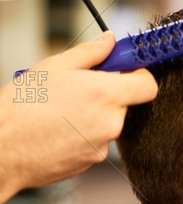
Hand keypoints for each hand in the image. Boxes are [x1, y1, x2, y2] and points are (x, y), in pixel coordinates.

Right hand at [0, 32, 157, 203]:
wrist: (2, 151)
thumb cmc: (21, 109)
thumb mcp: (53, 67)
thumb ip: (90, 53)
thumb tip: (109, 42)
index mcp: (104, 95)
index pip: (147, 86)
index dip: (140, 74)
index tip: (127, 70)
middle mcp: (109, 123)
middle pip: (124, 103)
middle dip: (107, 93)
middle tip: (78, 88)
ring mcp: (102, 146)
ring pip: (108, 122)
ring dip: (93, 114)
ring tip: (60, 111)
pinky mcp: (91, 161)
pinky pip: (96, 140)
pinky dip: (83, 133)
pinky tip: (58, 129)